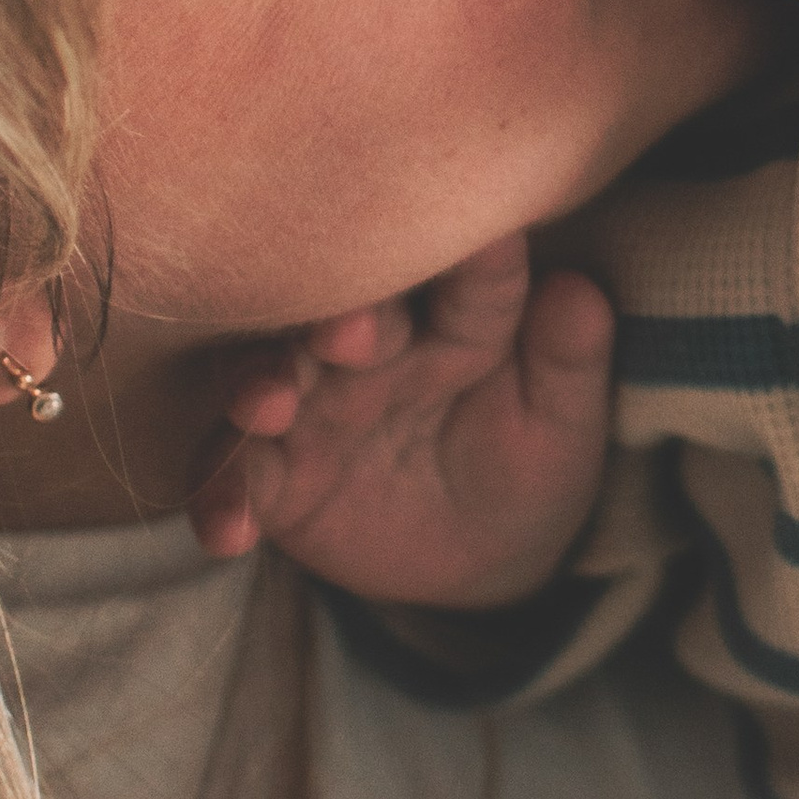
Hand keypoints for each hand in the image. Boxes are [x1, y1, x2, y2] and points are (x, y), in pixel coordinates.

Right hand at [184, 235, 612, 603]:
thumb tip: (577, 290)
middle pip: (342, 312)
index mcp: (453, 318)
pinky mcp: (273, 477)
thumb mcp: (562, 426)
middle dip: (340, 314)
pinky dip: (221, 500)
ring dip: (258, 384)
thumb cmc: (527, 464)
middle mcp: (370, 348)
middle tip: (350, 330)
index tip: (482, 240)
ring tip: (268, 403)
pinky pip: (234, 480)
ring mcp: (312, 408)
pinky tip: (225, 531)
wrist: (485, 558)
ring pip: (265, 377)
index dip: (472, 260)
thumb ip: (567, 360)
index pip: (467, 279)